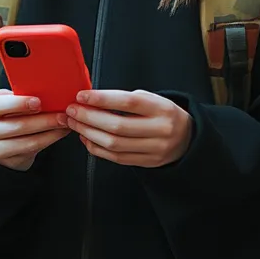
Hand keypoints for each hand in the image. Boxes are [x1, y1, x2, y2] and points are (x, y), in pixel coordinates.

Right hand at [0, 89, 70, 170]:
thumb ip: (16, 97)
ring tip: (65, 123)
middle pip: (17, 126)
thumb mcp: (4, 102)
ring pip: (28, 142)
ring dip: (51, 132)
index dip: (17, 104)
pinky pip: (33, 150)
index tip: (38, 102)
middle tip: (62, 114)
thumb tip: (42, 92)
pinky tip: (60, 132)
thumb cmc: (4, 115)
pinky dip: (50, 140)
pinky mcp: (9, 162)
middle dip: (43, 120)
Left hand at [65, 90, 192, 167]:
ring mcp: (154, 149)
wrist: (187, 138)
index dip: (102, 99)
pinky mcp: (147, 162)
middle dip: (89, 118)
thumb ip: (126, 100)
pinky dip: (97, 148)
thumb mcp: (152, 100)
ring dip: (89, 133)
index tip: (82, 96)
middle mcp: (160, 130)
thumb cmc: (162, 114)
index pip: (128, 103)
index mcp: (161, 109)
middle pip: (118, 126)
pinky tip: (86, 138)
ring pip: (114, 144)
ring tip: (74, 123)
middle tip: (72, 111)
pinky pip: (116, 157)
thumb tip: (92, 99)